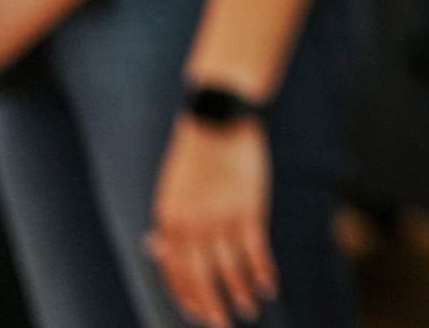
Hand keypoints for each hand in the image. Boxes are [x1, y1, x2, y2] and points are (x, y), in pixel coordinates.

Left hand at [148, 116, 276, 327]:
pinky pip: (255, 250)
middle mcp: (192, 226)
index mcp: (169, 222)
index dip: (188, 296)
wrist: (218, 121)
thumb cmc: (195, 154)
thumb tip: (157, 249)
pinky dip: (262, 271)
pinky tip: (270, 285)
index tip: (199, 314)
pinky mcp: (248, 209)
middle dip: (212, 306)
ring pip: (230, 269)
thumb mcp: (171, 190)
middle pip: (201, 278)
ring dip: (241, 292)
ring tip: (250, 309)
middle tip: (222, 325)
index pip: (176, 272)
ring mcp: (221, 219)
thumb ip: (168, 221)